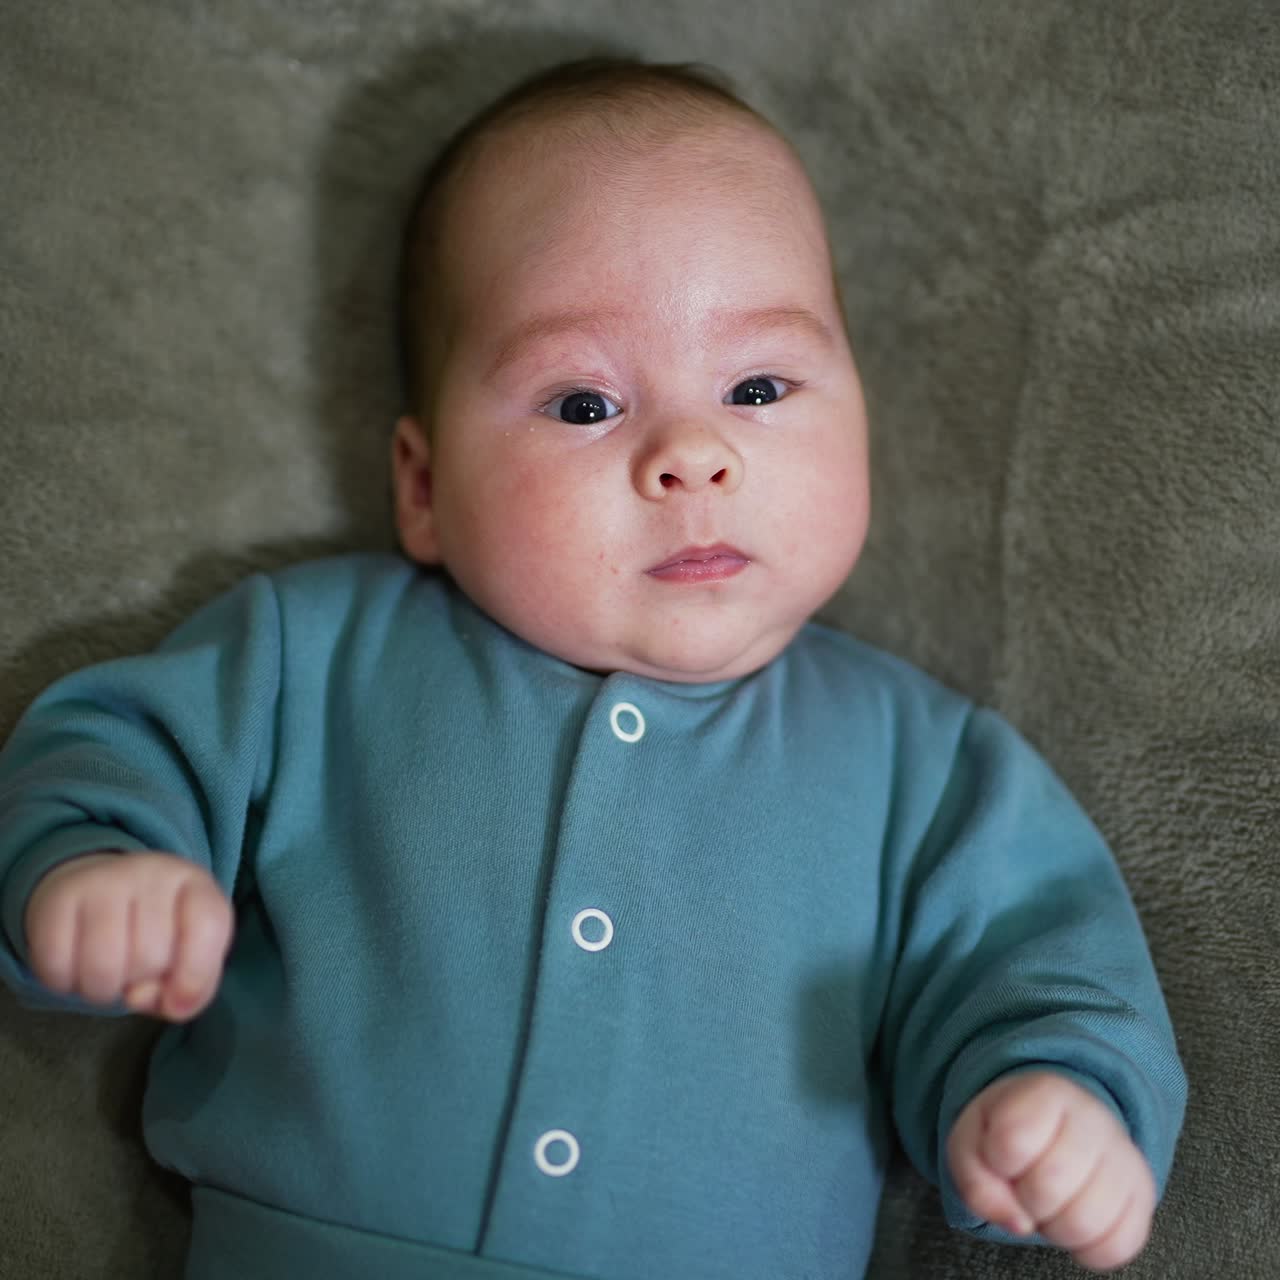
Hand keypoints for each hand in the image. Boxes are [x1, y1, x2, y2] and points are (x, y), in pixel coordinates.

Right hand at [24, 850, 233, 1021]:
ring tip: (108, 974)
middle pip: (152, 957)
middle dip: (142, 983)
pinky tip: (75, 967)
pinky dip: (65, 983)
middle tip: (135, 970)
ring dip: (102, 991)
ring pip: (104, 967)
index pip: (208, 926)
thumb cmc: (156, 932)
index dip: (195, 975)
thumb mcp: (191, 955)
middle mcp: (152, 872)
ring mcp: (104, 880)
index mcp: (195, 884)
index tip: (178, 999)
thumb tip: (145, 997)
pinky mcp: (60, 896)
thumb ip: (191, 988)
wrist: (98, 888)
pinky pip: (58, 965)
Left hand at [947, 1070, 1156, 1271]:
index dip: (998, 1162)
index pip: (1012, 1142)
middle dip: (1025, 1199)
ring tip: (1050, 1203)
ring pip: (1084, 1223)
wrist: (1058, 1124)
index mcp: (1045, 1093)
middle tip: (1026, 1184)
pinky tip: (1073, 1219)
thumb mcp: (971, 1142)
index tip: (1003, 1153)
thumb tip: (1018, 1223)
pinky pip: (1117, 1247)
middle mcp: (1094, 1119)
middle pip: (1048, 1187)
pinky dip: (1086, 1248)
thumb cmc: (1007, 1133)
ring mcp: (1125, 1157)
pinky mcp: (1143, 1196)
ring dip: (1054, 1228)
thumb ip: (975, 1181)